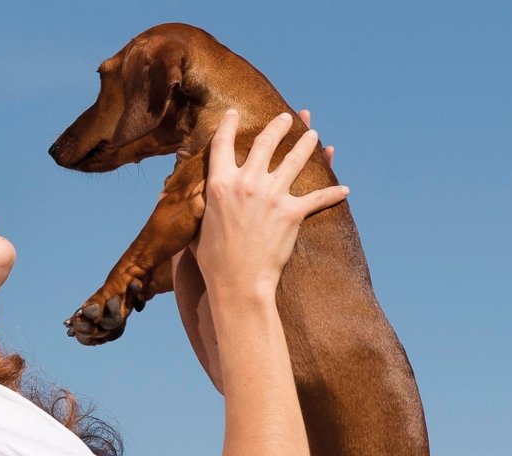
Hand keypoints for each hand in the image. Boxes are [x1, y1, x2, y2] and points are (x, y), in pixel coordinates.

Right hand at [190, 108, 347, 296]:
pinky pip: (319, 197)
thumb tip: (167, 196)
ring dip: (307, 144)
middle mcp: (247, 182)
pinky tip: (344, 190)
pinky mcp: (293, 213)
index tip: (234, 114)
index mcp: (220, 184)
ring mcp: (272, 196)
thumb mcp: (195, 228)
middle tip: (287, 117)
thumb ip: (192, 206)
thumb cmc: (212, 262)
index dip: (229, 124)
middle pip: (266, 142)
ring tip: (313, 135)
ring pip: (296, 159)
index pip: (223, 144)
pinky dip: (333, 193)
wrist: (238, 284)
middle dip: (278, 125)